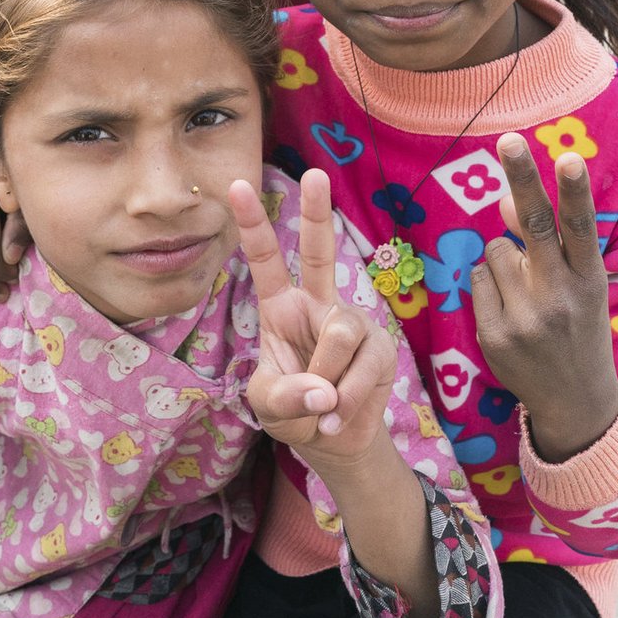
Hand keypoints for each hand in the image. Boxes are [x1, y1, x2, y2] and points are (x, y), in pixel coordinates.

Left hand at [230, 168, 396, 469]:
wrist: (334, 443)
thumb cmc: (293, 412)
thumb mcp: (268, 407)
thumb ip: (286, 396)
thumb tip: (324, 390)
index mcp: (281, 308)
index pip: (265, 260)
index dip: (253, 224)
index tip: (236, 185)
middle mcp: (317, 304)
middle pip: (320, 252)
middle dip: (318, 212)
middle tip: (314, 173)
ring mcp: (351, 322)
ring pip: (339, 333)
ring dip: (326, 379)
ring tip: (322, 409)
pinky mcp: (380, 347)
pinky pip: (363, 367)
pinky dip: (346, 401)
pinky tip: (337, 418)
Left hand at [471, 134, 617, 461]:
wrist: (575, 402)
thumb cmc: (577, 328)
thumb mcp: (578, 287)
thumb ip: (547, 245)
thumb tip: (503, 201)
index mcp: (589, 280)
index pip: (580, 227)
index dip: (574, 191)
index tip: (569, 158)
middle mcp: (560, 295)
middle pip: (535, 225)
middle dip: (522, 179)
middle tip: (508, 140)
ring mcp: (525, 317)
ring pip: (494, 251)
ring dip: (503, 260)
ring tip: (526, 293)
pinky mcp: (494, 335)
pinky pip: (476, 281)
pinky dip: (487, 286)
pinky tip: (509, 312)